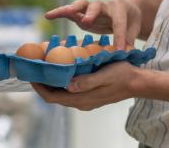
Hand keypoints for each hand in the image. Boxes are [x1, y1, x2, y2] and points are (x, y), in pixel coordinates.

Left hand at [31, 62, 146, 110]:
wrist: (138, 82)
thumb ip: (87, 82)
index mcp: (82, 99)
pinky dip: (62, 80)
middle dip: (43, 82)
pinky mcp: (90, 95)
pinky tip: (63, 68)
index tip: (30, 74)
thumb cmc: (123, 76)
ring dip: (52, 81)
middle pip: (54, 96)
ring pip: (61, 93)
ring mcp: (85, 99)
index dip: (39, 87)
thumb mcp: (105, 75)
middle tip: (36, 67)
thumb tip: (68, 85)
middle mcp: (81, 102)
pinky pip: (70, 90)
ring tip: (47, 65)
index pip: (52, 97)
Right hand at [45, 0, 141, 49]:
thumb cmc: (130, 20)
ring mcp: (91, 8)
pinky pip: (70, 11)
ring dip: (73, 8)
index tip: (120, 49)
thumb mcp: (134, 28)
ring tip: (65, 12)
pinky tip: (48, 15)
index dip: (119, 36)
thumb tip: (126, 54)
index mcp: (120, 8)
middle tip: (87, 22)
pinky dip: (60, 12)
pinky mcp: (81, 13)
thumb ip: (129, 39)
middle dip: (92, 13)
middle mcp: (104, 5)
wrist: (126, 9)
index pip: (119, 22)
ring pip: (81, 5)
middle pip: (97, 6)